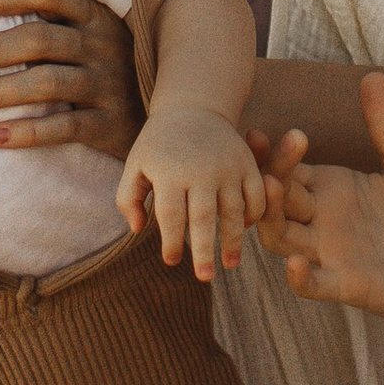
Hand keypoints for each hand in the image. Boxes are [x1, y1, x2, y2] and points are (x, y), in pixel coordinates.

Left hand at [0, 0, 144, 158]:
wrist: (167, 118)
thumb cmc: (107, 69)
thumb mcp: (90, 34)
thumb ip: (47, 17)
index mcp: (94, 13)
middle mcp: (103, 43)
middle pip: (37, 39)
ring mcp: (110, 84)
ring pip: (46, 83)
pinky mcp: (113, 125)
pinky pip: (67, 128)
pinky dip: (28, 132)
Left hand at [120, 101, 269, 281]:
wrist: (193, 107)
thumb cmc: (159, 144)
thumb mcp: (136, 164)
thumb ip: (128, 198)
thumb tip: (138, 230)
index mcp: (170, 172)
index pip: (170, 216)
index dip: (171, 242)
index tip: (171, 260)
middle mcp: (200, 169)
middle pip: (204, 218)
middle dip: (205, 251)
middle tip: (205, 277)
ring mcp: (227, 166)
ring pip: (233, 210)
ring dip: (233, 240)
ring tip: (230, 265)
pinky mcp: (246, 162)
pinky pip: (255, 194)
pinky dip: (253, 215)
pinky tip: (244, 231)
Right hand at [261, 75, 383, 330]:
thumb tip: (373, 75)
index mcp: (329, 190)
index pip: (288, 168)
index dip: (272, 153)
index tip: (263, 131)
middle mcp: (320, 221)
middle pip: (278, 197)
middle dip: (273, 171)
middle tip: (276, 142)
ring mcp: (329, 254)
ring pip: (280, 238)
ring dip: (273, 216)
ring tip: (278, 187)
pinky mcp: (346, 285)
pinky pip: (313, 284)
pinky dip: (300, 278)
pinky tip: (296, 263)